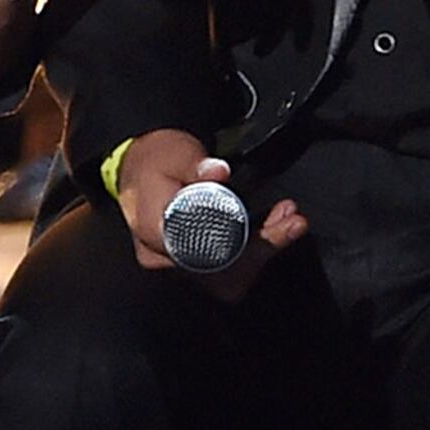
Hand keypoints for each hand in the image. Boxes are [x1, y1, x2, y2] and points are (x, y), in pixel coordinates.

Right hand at [110, 128, 310, 293]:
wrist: (137, 169)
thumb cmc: (152, 162)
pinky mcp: (193, 265)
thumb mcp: (172, 152)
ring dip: (263, 251)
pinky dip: (254, 254)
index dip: (243, 243)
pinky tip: (275, 230)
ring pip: (229, 277)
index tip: (272, 225)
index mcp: (156, 231)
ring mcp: (178, 266)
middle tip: (292, 221)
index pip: (204, 252)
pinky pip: (228, 272)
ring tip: (289, 222)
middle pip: (221, 272)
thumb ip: (194, 163)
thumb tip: (217, 171)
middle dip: (263, 248)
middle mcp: (164, 258)